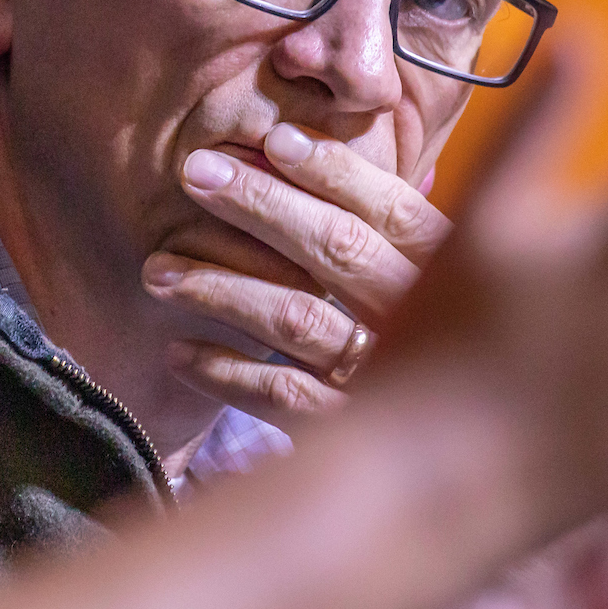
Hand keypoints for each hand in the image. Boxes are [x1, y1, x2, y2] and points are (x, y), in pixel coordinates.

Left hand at [146, 128, 449, 421]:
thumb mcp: (430, 283)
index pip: (392, 210)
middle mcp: (423, 320)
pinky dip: (224, 371)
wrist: (447, 469)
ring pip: (296, 319)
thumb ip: (380, 230)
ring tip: (157, 271)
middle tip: (194, 173)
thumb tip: (297, 150)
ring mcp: (386, 378)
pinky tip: (177, 352)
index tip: (274, 139)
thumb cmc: (426, 347)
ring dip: (219, 288)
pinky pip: (278, 396)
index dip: (336, 171)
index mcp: (450, 272)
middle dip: (261, 203)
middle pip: (338, 248)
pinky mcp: (345, 428)